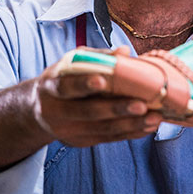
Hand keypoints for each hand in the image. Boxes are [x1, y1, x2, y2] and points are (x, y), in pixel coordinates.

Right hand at [31, 46, 163, 145]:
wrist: (38, 111)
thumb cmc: (61, 79)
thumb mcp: (70, 64)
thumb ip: (96, 57)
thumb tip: (124, 51)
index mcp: (52, 87)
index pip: (67, 87)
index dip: (84, 84)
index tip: (102, 80)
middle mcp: (57, 112)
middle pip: (88, 112)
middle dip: (116, 109)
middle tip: (142, 105)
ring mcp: (69, 130)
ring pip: (102, 129)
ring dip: (131, 124)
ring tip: (154, 118)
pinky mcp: (82, 141)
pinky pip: (109, 138)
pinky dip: (131, 133)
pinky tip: (149, 126)